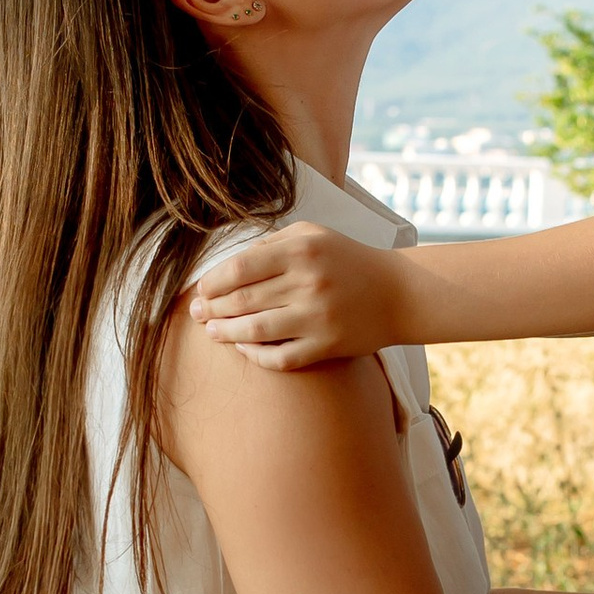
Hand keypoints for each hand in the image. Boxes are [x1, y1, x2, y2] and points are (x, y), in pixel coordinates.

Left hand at [190, 221, 412, 368]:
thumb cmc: (348, 260)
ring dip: (225, 333)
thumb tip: (227, 266)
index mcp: (302, 250)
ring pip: (255, 331)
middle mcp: (308, 283)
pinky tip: (243, 348)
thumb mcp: (313, 234)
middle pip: (242, 300)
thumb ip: (271, 243)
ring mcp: (317, 318)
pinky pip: (280, 358)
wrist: (397, 292)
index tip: (201, 289)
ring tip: (211, 331)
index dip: (212, 282)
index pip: (240, 268)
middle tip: (196, 312)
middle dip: (212, 308)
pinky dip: (255, 356)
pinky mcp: (326, 346)